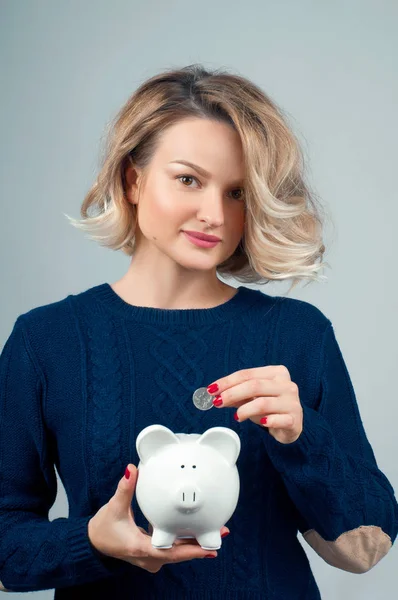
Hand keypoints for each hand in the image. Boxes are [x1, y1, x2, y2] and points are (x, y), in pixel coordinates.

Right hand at [88, 464, 229, 572]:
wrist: (93, 544)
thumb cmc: (103, 528)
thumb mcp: (114, 507)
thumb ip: (125, 488)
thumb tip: (132, 469)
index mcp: (141, 548)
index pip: (171, 552)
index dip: (191, 551)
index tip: (210, 548)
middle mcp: (149, 558)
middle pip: (180, 553)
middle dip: (201, 544)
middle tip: (222, 532)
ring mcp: (151, 559)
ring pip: (177, 553)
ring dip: (194, 543)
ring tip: (215, 531)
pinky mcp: (152, 555)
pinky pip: (172, 550)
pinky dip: (183, 542)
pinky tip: (195, 531)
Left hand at [207, 365, 302, 443]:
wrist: (291, 425)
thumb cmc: (270, 408)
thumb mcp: (252, 398)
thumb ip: (236, 394)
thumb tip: (216, 394)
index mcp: (277, 373)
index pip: (248, 374)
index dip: (227, 381)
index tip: (212, 389)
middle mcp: (287, 384)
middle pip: (254, 385)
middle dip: (232, 393)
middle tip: (217, 402)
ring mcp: (292, 402)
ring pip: (263, 403)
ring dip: (244, 410)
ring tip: (236, 417)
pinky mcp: (295, 419)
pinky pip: (277, 419)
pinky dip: (266, 421)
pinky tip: (261, 422)